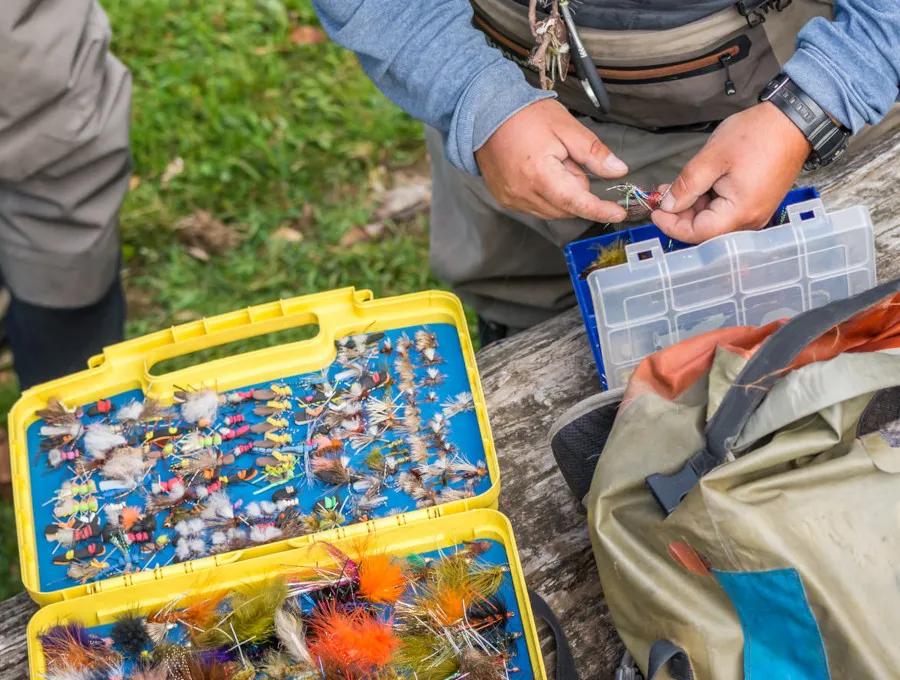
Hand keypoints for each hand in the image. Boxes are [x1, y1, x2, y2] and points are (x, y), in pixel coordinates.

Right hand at [475, 99, 627, 221]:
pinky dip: (546, 195)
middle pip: (567, 207)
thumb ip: (593, 152)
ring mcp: (512, 199)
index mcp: (540, 175)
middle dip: (576, 187)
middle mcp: (524, 194)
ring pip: (553, 210)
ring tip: (550, 163)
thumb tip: (618, 170)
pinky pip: (537, 207)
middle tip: (567, 158)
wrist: (485, 113)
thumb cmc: (525, 115)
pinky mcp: (506, 199)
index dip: (600, 210)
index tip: (618, 213)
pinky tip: (539, 172)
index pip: (577, 202)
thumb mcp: (566, 127)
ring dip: (561, 193)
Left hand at [651, 102, 811, 242]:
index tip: (655, 211)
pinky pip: (725, 210)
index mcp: (740, 213)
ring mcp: (755, 213)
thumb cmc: (758, 135)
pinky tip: (697, 185)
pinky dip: (707, 200)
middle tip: (663, 193)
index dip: (671, 225)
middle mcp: (750, 220)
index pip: (696, 234)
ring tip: (677, 185)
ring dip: (692, 206)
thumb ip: (686, 186)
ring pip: (713, 220)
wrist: (794, 120)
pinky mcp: (755, 203)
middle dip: (680, 214)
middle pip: (704, 229)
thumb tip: (668, 206)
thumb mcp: (712, 158)